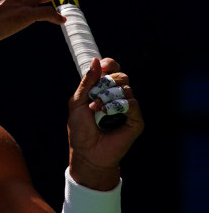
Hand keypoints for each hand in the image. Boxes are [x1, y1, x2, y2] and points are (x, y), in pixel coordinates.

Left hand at [68, 57, 143, 189]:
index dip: (110, 64)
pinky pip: (132, 104)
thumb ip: (87, 83)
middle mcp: (118, 97)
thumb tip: (97, 61)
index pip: (114, 70)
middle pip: (121, 77)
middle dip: (105, 84)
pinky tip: (107, 114)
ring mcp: (128, 108)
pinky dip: (117, 107)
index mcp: (105, 91)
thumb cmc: (80, 130)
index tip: (104, 66)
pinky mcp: (136, 120)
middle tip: (94, 98)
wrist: (87, 152)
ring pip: (126, 89)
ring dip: (107, 98)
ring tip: (97, 110)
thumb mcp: (77, 103)